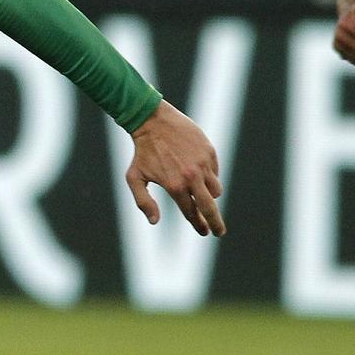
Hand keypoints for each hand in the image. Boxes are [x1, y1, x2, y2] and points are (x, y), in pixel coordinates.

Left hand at [126, 101, 225, 236]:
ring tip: (201, 195)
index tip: (204, 232)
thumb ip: (143, 201)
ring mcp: (203, 164)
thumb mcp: (134, 177)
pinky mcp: (210, 152)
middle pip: (209, 207)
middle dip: (216, 223)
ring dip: (210, 197)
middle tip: (219, 232)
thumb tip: (154, 222)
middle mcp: (192, 177)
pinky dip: (210, 177)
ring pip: (216, 190)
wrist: (153, 121)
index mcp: (174, 186)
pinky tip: (198, 173)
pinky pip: (215, 172)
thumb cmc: (142, 152)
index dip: (198, 225)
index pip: (191, 212)